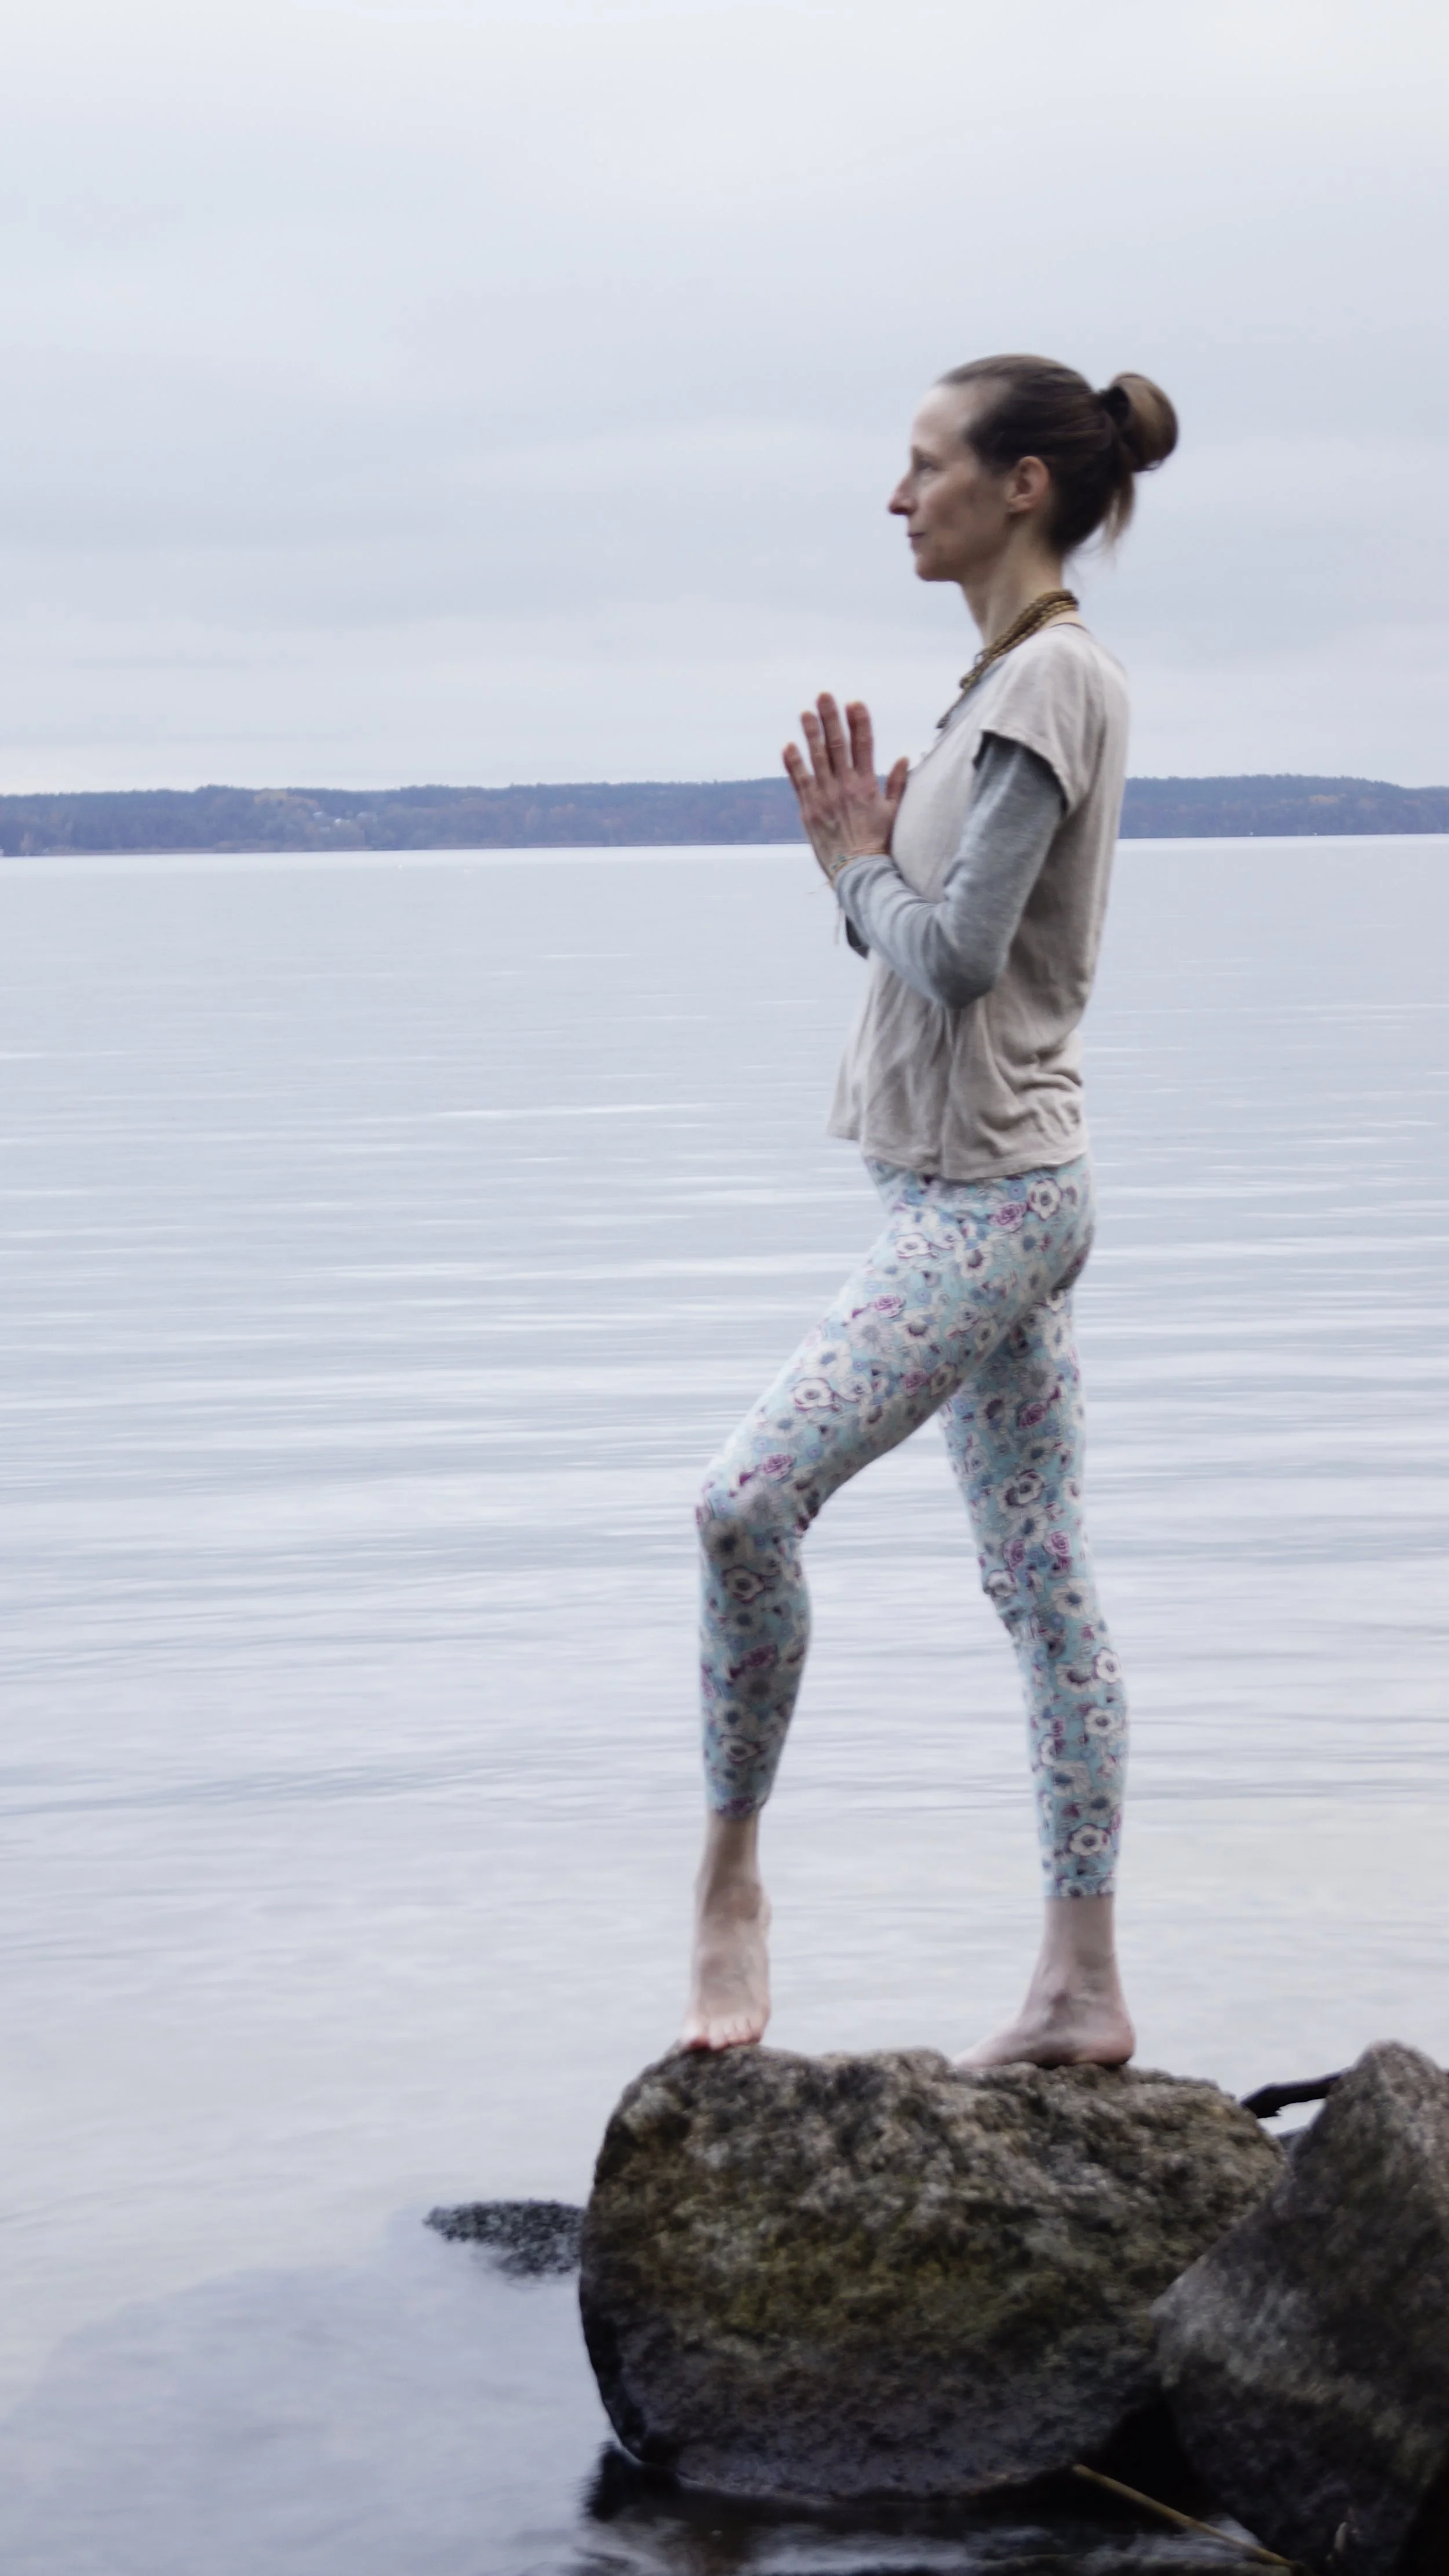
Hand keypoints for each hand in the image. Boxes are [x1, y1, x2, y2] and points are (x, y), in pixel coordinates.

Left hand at [783, 695, 908, 887]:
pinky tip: (789, 746)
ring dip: (811, 734)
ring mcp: (825, 797)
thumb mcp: (893, 814)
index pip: (864, 745)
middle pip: (837, 745)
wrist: (859, 872)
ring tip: (806, 713)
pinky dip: (794, 763)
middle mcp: (845, 787)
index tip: (855, 703)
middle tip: (824, 696)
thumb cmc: (879, 845)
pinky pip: (799, 782)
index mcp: (867, 785)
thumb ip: (897, 785)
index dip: (859, 722)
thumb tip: (903, 759)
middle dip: (831, 718)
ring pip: (816, 758)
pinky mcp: (809, 810)